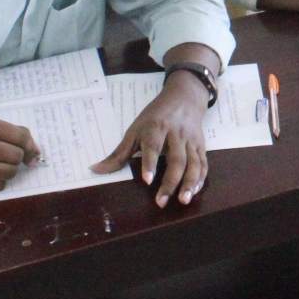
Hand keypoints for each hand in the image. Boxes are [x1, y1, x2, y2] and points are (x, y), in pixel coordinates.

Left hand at [91, 75, 208, 207]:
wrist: (185, 96)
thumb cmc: (155, 116)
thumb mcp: (135, 129)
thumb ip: (119, 153)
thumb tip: (95, 170)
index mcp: (156, 127)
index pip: (153, 146)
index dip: (150, 163)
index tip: (147, 180)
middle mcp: (176, 133)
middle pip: (176, 158)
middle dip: (170, 181)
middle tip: (161, 202)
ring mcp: (191, 139)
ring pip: (193, 162)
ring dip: (190, 182)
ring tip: (183, 200)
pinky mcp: (201, 145)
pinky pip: (203, 163)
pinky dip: (200, 178)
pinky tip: (194, 191)